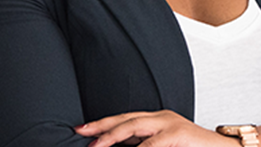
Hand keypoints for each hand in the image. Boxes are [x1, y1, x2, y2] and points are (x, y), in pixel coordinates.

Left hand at [75, 110, 235, 146]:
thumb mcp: (165, 146)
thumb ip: (144, 145)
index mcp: (157, 119)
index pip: (124, 118)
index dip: (102, 124)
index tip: (82, 130)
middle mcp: (161, 117)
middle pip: (125, 119)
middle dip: (101, 127)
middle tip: (82, 134)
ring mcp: (170, 123)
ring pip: (134, 127)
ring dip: (112, 137)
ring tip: (97, 146)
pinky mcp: (178, 134)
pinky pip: (152, 143)